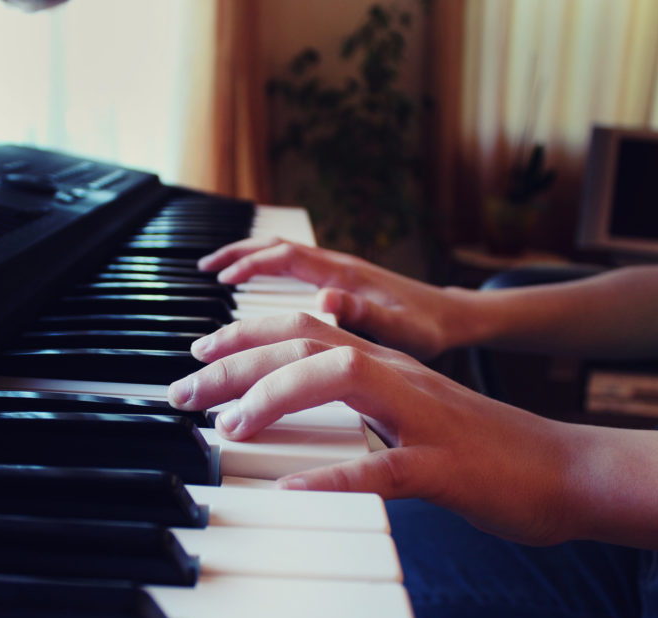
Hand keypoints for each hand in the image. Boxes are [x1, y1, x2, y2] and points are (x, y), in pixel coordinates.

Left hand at [167, 313, 582, 546]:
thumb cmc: (479, 446)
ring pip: (341, 378)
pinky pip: (385, 468)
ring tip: (230, 427)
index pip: (306, 328)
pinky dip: (336, 477)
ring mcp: (424, 417)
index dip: (246, 334)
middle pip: (307, 344)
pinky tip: (292, 492)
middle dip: (236, 362)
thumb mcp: (408, 410)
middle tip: (183, 391)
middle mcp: (399, 376)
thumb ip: (356, 398)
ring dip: (277, 397)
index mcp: (387, 364)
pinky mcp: (446, 467)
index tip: (198, 354)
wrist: (564, 468)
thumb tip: (294, 401)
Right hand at [199, 238, 460, 360]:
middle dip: (237, 254)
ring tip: (216, 272)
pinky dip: (267, 269)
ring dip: (248, 258)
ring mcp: (339, 271)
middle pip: (277, 248)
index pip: (287, 257)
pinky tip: (256, 286)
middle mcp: (338, 265)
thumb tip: (324, 298)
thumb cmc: (430, 327)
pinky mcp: (342, 281)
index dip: (250, 264)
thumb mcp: (403, 329)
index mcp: (346, 273)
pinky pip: (294, 267)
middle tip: (202, 269)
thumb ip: (366, 313)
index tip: (219, 278)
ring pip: (283, 254)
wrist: (454, 318)